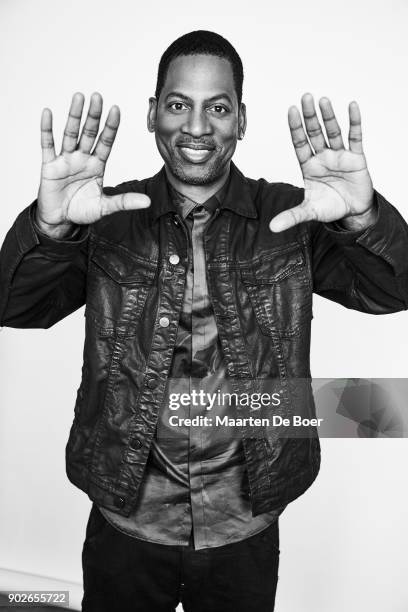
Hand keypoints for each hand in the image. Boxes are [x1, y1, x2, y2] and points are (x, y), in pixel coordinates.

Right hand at [37, 92, 149, 237]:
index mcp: (97, 165)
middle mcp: (82, 158)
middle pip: (89, 133)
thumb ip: (124, 202)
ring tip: (78, 97)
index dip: (110, 127)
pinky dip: (47, 129)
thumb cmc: (82, 211)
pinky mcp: (49, 166)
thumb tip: (147, 202)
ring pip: (70, 134)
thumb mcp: (105, 207)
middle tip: (98, 96)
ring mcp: (65, 160)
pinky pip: (47, 145)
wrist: (61, 222)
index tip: (116, 109)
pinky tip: (48, 113)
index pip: (105, 142)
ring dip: (74, 116)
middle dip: (94, 115)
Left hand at [269, 93, 374, 232]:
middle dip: (310, 117)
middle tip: (305, 97)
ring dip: (328, 116)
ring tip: (322, 100)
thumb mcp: (309, 212)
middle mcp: (323, 157)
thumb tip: (272, 228)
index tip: (291, 110)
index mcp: (309, 166)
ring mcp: (340, 155)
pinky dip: (354, 122)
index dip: (295, 128)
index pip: (300, 143)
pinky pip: (356, 137)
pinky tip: (352, 106)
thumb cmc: (330, 207)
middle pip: (315, 133)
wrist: (353, 212)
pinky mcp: (356, 158)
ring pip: (333, 132)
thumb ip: (291, 217)